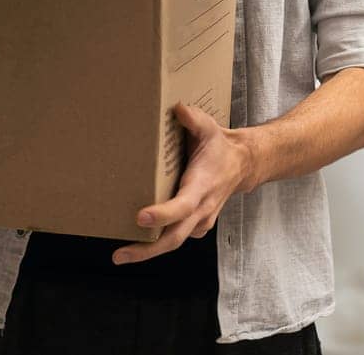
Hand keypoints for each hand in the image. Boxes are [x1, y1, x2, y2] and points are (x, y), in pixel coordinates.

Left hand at [113, 103, 260, 264]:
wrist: (243, 165)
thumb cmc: (220, 147)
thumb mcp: (210, 128)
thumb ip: (194, 119)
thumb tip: (177, 108)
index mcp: (202, 186)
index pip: (182, 205)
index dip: (163, 214)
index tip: (140, 217)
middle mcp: (201, 208)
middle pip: (175, 237)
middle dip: (147, 249)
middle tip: (120, 255)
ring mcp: (200, 219)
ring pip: (174, 241)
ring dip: (148, 250)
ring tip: (121, 254)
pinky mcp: (196, 224)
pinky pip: (176, 237)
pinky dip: (157, 242)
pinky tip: (136, 242)